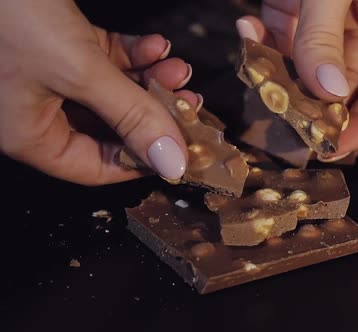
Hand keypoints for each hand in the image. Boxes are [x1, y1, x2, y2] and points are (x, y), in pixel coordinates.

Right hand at [0, 0, 198, 184]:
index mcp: (30, 135)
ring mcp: (49, 77)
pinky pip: (105, 61)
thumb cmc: (7, 14)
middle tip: (188, 103)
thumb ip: (129, 115)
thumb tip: (171, 160)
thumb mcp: (78, 71)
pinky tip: (155, 46)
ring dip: (150, 80)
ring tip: (178, 69)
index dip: (143, 160)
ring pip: (113, 92)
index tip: (181, 150)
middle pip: (112, 127)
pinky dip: (133, 54)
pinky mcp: (59, 45)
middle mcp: (38, 111)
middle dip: (153, 113)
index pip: (96, 167)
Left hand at [236, 0, 357, 156]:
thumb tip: (326, 93)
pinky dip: (262, 38)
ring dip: (282, 76)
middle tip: (289, 126)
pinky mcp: (297, 1)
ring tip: (261, 84)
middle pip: (347, 81)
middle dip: (317, 105)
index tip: (336, 147)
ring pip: (308, 62)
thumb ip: (327, 35)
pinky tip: (247, 32)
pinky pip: (280, 31)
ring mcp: (331, 13)